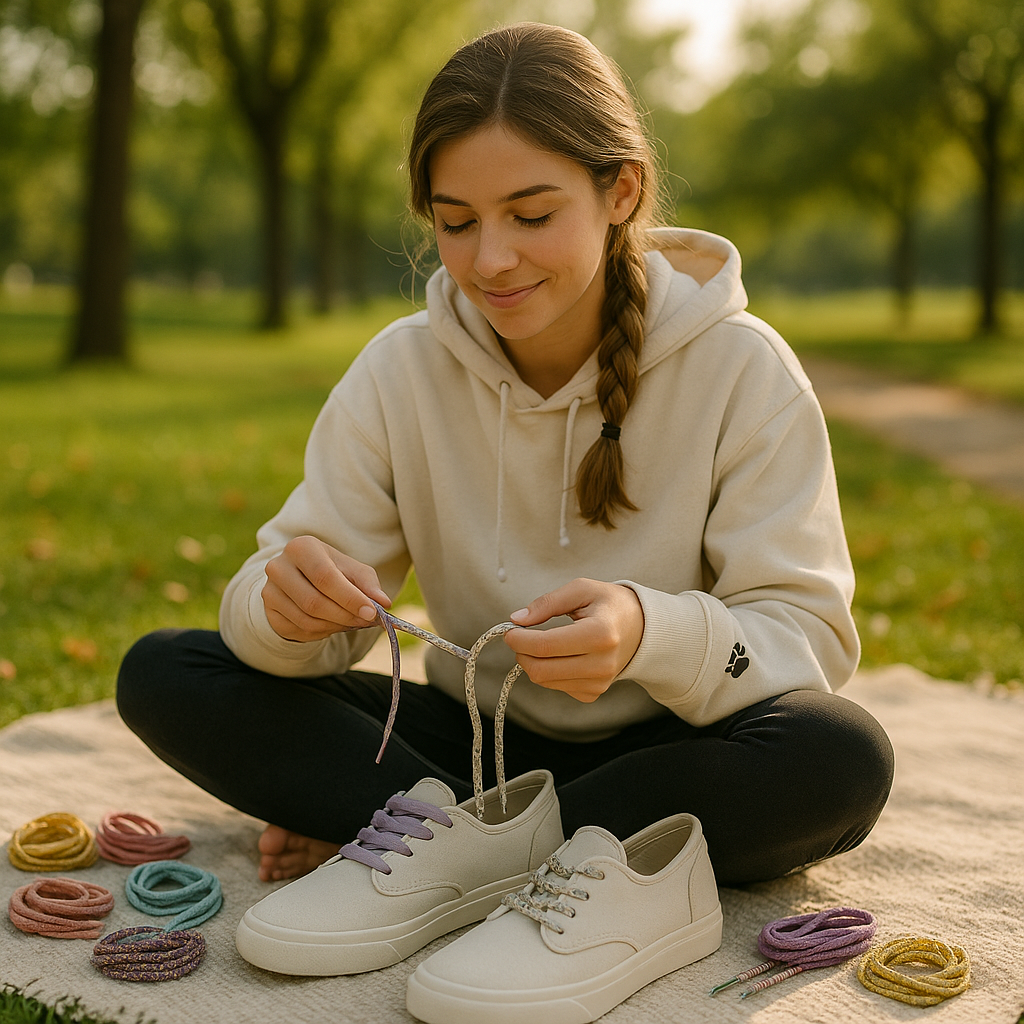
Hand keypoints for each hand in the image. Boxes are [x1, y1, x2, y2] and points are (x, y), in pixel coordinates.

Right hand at [261, 536, 390, 641]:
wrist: (300, 578)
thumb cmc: (331, 571)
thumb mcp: (352, 570)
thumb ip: (368, 584)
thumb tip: (383, 603)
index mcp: (301, 548)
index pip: (325, 577)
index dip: (350, 598)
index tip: (372, 612)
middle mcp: (278, 567)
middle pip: (314, 602)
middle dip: (345, 615)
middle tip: (366, 621)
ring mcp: (269, 591)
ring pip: (306, 620)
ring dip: (335, 626)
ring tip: (351, 621)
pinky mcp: (269, 612)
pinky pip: (299, 630)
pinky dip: (322, 632)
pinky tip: (332, 624)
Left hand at [503, 579, 643, 702]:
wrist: (641, 628)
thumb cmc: (608, 604)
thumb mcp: (581, 589)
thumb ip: (547, 602)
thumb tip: (517, 619)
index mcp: (600, 634)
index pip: (545, 646)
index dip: (518, 639)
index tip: (509, 630)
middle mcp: (602, 663)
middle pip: (541, 670)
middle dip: (521, 653)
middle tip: (519, 637)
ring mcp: (600, 682)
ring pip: (545, 681)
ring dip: (533, 662)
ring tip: (539, 643)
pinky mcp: (595, 692)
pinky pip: (557, 687)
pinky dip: (549, 672)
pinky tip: (559, 656)